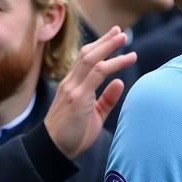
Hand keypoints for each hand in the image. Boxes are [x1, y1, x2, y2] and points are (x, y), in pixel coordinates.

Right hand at [43, 27, 136, 158]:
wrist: (54, 150)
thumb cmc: (73, 135)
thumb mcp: (94, 115)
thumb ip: (106, 99)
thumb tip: (120, 82)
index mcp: (72, 86)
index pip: (85, 60)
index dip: (100, 47)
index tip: (114, 37)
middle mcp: (71, 83)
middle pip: (87, 54)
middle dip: (104, 41)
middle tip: (120, 31)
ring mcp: (73, 89)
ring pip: (91, 59)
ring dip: (109, 47)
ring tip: (123, 38)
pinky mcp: (77, 97)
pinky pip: (97, 74)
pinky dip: (113, 64)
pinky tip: (126, 59)